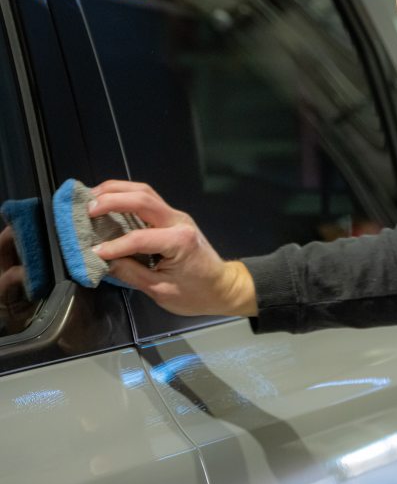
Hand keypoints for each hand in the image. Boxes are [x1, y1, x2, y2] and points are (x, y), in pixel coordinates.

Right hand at [88, 180, 257, 317]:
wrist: (222, 287)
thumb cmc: (195, 293)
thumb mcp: (160, 291)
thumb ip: (131, 273)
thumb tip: (103, 261)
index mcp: (179, 241)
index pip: (139, 238)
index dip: (114, 246)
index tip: (93, 252)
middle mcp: (178, 220)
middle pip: (143, 198)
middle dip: (113, 199)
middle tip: (87, 207)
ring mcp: (176, 215)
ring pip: (146, 192)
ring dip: (118, 190)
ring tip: (93, 196)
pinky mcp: (172, 217)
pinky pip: (148, 200)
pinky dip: (127, 196)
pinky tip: (110, 200)